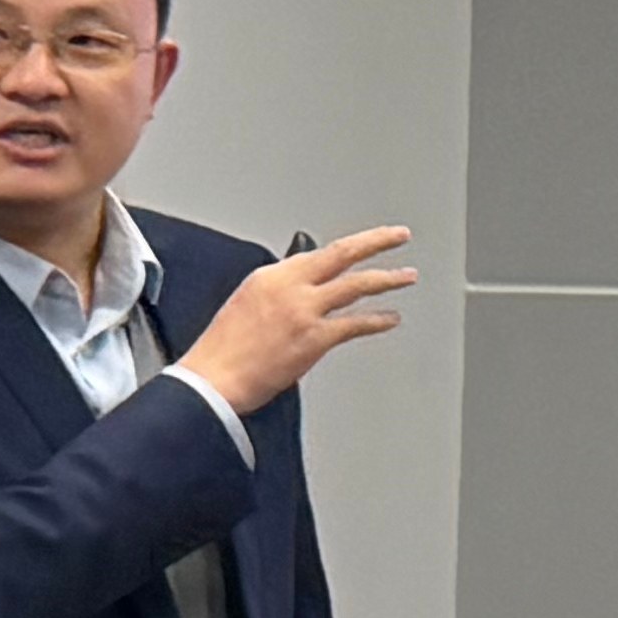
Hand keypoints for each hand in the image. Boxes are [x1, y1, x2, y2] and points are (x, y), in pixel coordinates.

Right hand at [180, 228, 416, 412]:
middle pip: (342, 254)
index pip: (317, 254)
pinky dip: (378, 320)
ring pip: (356, 285)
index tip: (365, 241)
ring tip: (406, 276)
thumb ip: (278, 293)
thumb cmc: (221, 353)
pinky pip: (356, 324)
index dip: (348, 246)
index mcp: (269, 276)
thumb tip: (304, 291)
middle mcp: (289, 287)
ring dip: (387, 278)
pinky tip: (390, 318)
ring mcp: (304, 311)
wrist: (211, 382)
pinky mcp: (315, 338)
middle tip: (399, 235)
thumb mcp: (246, 306)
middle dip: (377, 241)